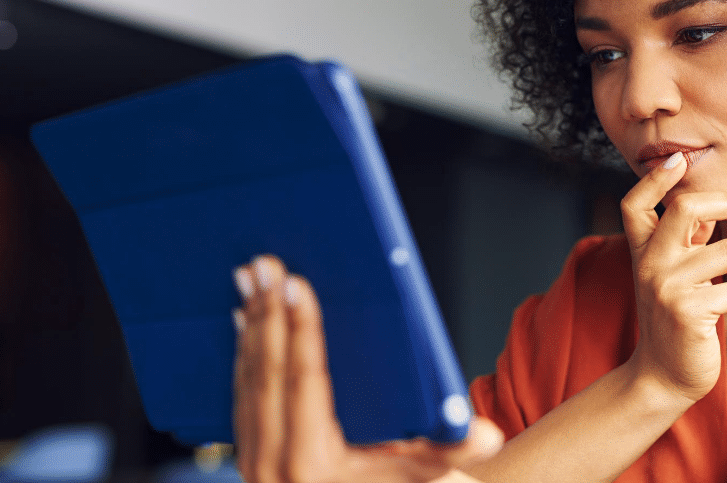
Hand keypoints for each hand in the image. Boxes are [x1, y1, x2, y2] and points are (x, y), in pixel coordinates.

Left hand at [232, 255, 502, 482]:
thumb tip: (485, 435)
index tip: (295, 283)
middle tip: (264, 263)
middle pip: (269, 376)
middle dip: (266, 313)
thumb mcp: (433, 469)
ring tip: (250, 275)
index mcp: (313, 468)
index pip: (305, 382)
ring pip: (248, 382)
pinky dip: (243, 351)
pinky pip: (241, 396)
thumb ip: (457, 450)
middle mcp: (273, 472)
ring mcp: (255, 467)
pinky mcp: (250, 459)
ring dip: (250, 324)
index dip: (301, 328)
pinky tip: (243, 316)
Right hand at [621, 153, 726, 402]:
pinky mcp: (686, 311)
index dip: (654, 180)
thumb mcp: (671, 278)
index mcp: (642, 253)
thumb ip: (684, 245)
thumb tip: (713, 207)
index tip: (677, 161)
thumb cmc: (675, 323)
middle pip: (686, 208)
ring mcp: (665, 287)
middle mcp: (648, 265)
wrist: (663, 377)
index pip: (635, 204)